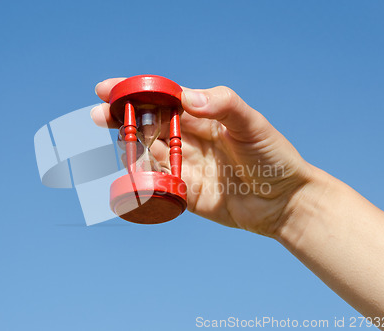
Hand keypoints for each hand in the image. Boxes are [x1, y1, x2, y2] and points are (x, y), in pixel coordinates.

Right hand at [91, 78, 312, 235]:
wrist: (284, 202)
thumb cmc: (273, 157)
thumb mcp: (252, 125)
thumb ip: (223, 105)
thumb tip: (187, 97)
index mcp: (203, 116)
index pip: (163, 99)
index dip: (135, 92)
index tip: (109, 89)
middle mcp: (190, 139)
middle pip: (148, 124)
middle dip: (123, 118)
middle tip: (99, 116)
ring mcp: (186, 166)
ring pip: (148, 153)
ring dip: (131, 148)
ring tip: (120, 144)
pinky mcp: (185, 193)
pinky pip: (158, 185)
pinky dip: (143, 179)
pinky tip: (133, 174)